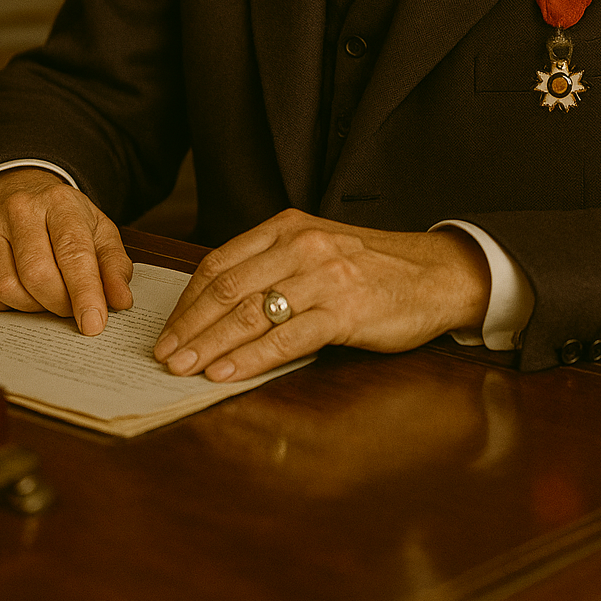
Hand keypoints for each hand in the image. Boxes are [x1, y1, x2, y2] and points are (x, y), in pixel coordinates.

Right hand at [0, 168, 133, 334]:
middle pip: (38, 275)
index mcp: (59, 201)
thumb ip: (114, 265)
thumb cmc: (63, 218)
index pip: (73, 252)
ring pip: (8, 290)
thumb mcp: (98, 230)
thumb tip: (121, 301)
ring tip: (47, 295)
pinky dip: (6, 307)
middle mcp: (19, 209)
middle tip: (72, 309)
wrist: (17, 190)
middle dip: (59, 304)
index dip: (85, 293)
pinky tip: (20, 290)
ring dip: (33, 307)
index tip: (94, 324)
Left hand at [153, 208, 490, 381]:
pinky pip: (285, 337)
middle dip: (189, 326)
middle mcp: (301, 245)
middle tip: (163, 355)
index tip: (169, 328)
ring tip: (184, 368)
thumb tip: (219, 305)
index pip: (220, 262)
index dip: (188, 300)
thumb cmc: (374, 266)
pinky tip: (227, 374)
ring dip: (209, 345)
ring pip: (249, 313)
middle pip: (227, 288)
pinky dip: (250, 358)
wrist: (437, 273)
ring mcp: (323, 277)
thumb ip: (274, 264)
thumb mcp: (319, 248)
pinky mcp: (344, 310)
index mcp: (288, 226)